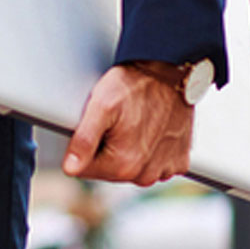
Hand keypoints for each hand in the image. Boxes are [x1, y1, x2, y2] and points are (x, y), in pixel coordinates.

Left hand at [62, 64, 193, 186]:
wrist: (169, 73)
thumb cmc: (133, 86)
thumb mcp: (100, 106)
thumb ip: (83, 141)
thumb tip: (70, 169)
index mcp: (123, 165)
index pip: (86, 170)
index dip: (83, 147)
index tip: (94, 126)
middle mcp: (146, 175)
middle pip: (110, 172)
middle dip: (105, 150)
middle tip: (113, 121)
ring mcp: (165, 170)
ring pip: (133, 170)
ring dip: (128, 152)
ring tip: (132, 124)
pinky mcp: (179, 162)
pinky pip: (156, 166)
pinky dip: (150, 152)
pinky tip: (149, 131)